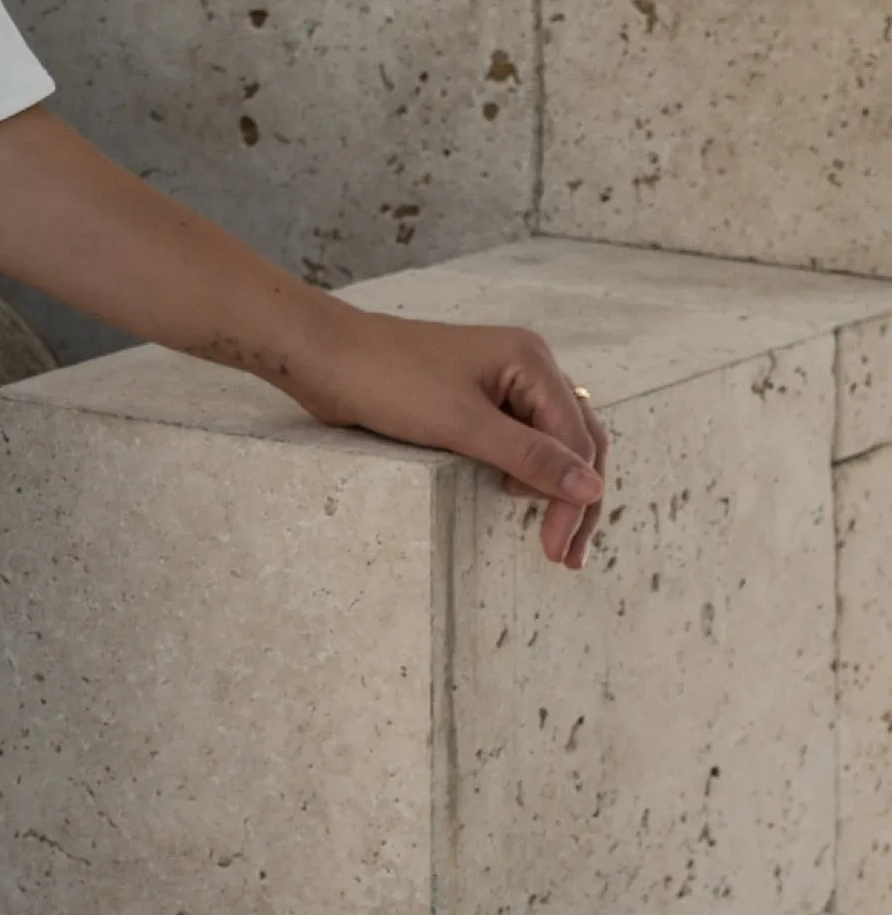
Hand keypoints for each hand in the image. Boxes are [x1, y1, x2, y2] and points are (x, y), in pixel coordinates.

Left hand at [275, 304, 610, 567]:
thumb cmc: (388, 382)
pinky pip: (518, 439)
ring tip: (552, 539)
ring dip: (555, 487)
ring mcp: (500, 382)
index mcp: (531, 360)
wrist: (323, 357)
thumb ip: (529, 457)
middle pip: (575, 439)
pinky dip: (526, 473)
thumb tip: (592, 488)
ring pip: (550, 441)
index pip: (577, 439)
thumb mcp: (462, 425)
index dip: (573, 498)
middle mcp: (525, 366)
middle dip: (575, 497)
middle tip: (565, 557)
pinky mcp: (474, 399)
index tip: (555, 550)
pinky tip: (519, 500)